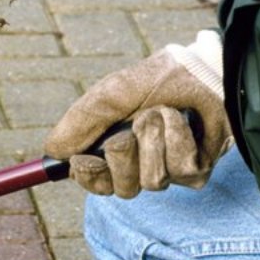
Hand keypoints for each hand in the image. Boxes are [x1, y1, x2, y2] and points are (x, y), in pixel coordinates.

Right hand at [46, 30, 231, 197]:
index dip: (89, 174)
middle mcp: (138, 164)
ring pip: (150, 180)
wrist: (207, 71)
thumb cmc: (160, 79)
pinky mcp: (194, 173)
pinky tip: (185, 123)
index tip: (87, 158)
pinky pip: (178, 170)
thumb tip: (52, 151)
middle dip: (125, 152)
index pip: (92, 181)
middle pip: (119, 188)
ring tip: (164, 113)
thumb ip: (79, 122)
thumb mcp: (110, 94)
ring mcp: (167, 172)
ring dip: (155, 139)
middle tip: (135, 125)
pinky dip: (178, 139)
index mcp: (112, 149)